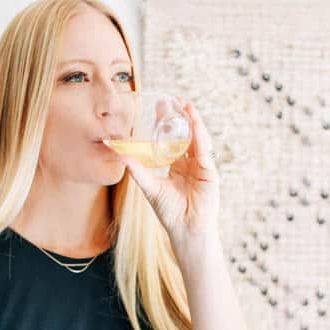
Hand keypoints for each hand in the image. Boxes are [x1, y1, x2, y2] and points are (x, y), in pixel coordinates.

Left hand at [116, 97, 220, 251]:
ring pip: (198, 138)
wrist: (184, 230)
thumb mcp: (149, 187)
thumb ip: (136, 169)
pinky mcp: (210, 172)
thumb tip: (119, 153)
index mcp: (178, 166)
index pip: (173, 139)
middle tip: (173, 99)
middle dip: (181, 117)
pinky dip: (200, 135)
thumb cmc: (169, 213)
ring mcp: (202, 167)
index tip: (159, 106)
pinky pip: (204, 150)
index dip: (168, 122)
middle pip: (187, 134)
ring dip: (193, 121)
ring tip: (186, 105)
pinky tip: (194, 123)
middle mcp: (191, 164)